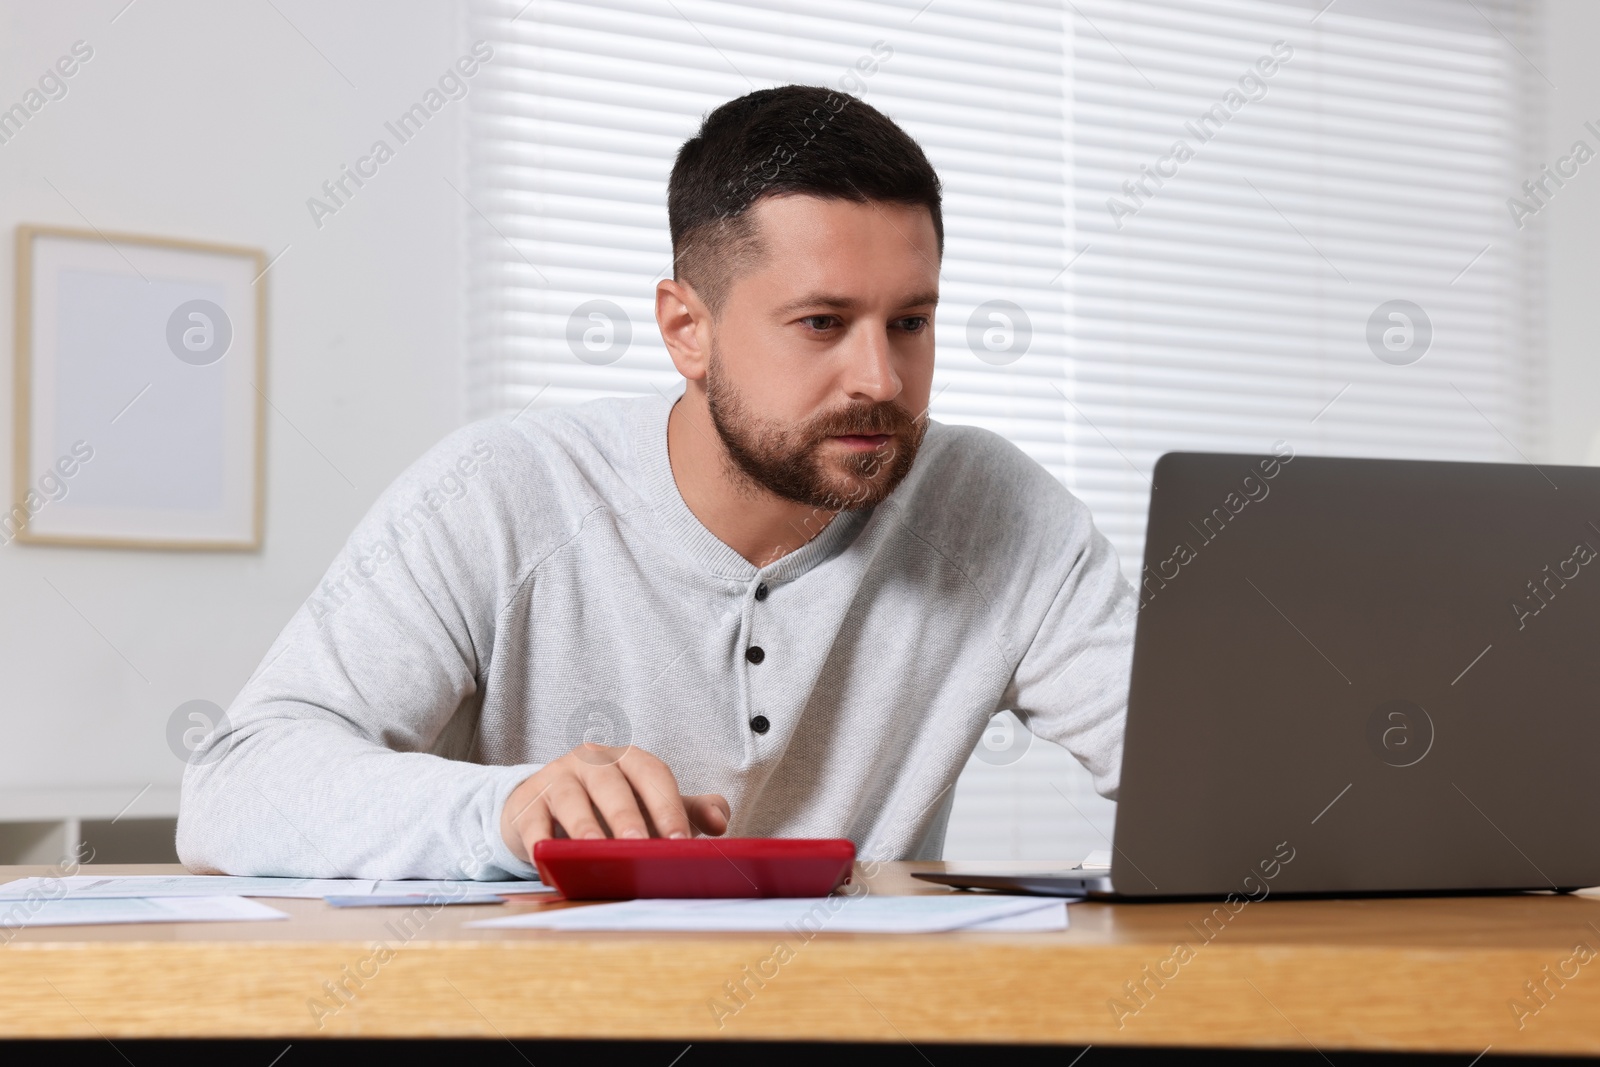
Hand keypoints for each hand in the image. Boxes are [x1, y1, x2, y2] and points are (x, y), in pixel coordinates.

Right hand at [499, 744, 729, 862]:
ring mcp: (555, 779)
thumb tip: (720, 822)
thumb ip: (687, 811)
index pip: (653, 774)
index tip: (680, 841)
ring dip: (584, 829)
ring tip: (597, 855)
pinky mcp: (526, 804)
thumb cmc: (608, 807)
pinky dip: (541, 846)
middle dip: (627, 817)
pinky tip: (552, 867)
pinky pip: (533, 824)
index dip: (668, 806)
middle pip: (611, 786)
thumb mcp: (649, 804)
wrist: (545, 805)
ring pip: (570, 800)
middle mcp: (591, 761)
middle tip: (639, 847)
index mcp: (628, 759)